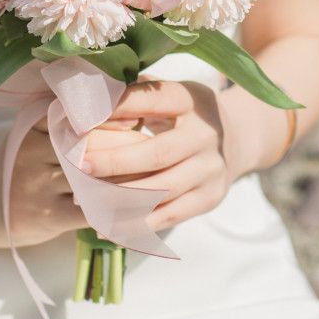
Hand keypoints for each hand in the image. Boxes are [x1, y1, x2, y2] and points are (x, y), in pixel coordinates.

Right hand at [0, 120, 145, 247]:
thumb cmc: (19, 160)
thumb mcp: (33, 128)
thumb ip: (66, 114)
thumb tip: (121, 96)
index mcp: (36, 122)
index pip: (84, 114)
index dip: (117, 115)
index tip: (141, 117)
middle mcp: (36, 150)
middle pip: (94, 145)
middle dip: (130, 148)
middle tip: (159, 150)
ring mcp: (40, 184)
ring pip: (98, 179)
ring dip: (130, 181)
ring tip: (157, 178)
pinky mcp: (48, 216)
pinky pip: (93, 212)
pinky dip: (118, 211)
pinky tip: (138, 209)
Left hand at [82, 80, 235, 231]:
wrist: (237, 138)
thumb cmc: (185, 113)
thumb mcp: (170, 93)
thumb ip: (138, 94)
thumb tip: (92, 96)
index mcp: (191, 100)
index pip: (153, 100)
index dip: (118, 108)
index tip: (83, 117)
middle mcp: (205, 135)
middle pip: (156, 153)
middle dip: (115, 162)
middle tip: (81, 166)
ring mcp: (210, 170)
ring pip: (161, 191)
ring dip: (121, 198)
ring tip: (87, 200)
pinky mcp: (209, 198)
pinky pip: (168, 216)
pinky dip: (136, 224)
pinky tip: (107, 226)